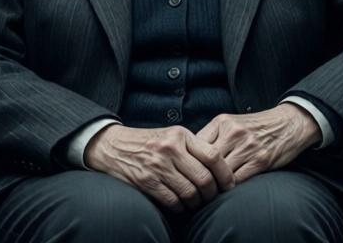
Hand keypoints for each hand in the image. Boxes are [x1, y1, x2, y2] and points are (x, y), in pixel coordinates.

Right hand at [85, 125, 233, 212]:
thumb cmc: (149, 142)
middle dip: (212, 193)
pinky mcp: (146, 181)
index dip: (225, 174)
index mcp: (181, 135)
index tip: (228, 185)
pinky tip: (181, 206)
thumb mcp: (172, 135)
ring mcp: (157, 165)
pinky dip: (181, 207)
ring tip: (197, 203)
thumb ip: (194, 147)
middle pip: (204, 178)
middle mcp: (170, 149)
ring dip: (196, 202)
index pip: (213, 156)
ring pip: (190, 192)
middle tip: (213, 198)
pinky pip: (172, 200)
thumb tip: (221, 167)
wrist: (114, 146)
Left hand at [197, 103, 319, 184]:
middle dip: (201, 176)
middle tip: (197, 188)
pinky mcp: (261, 160)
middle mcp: (233, 132)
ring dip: (216, 185)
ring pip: (222, 173)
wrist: (289, 123)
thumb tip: (189, 156)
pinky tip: (228, 190)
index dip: (191, 162)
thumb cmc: (256, 127)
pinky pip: (238, 180)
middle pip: (207, 161)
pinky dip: (231, 188)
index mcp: (222, 122)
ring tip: (211, 192)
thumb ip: (212, 136)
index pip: (196, 146)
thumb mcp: (232, 122)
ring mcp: (248, 146)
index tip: (189, 173)